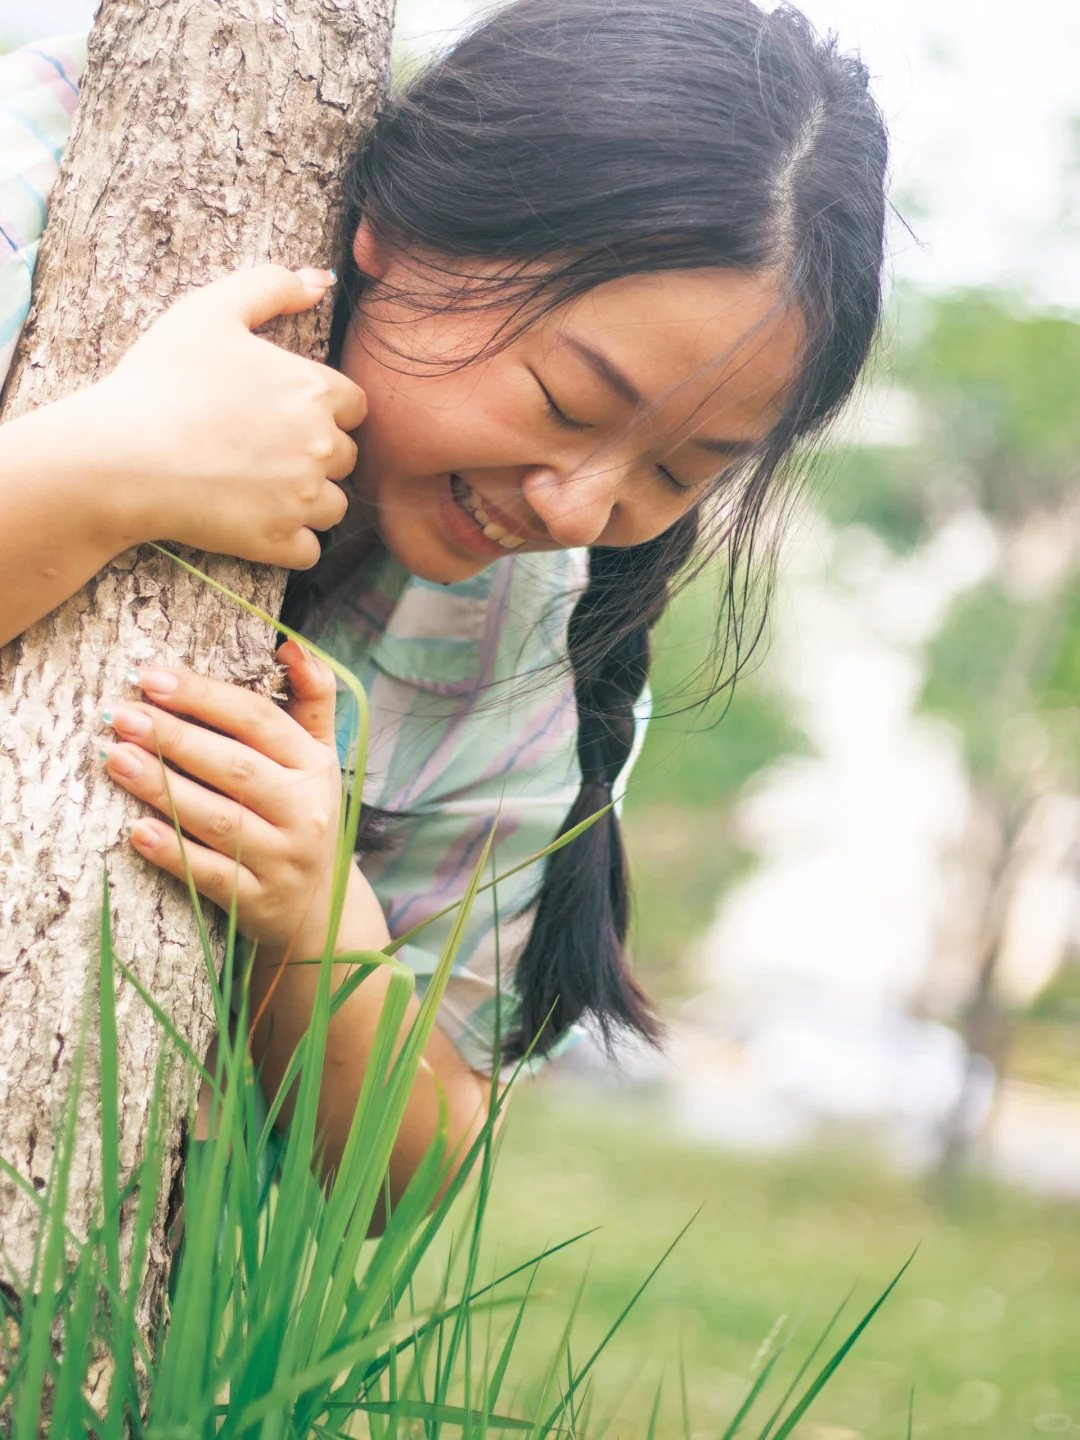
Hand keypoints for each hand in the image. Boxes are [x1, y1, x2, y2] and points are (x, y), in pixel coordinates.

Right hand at [74, 265, 366, 570]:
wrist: (119, 455)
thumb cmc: (159, 380)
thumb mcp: (209, 310)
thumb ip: (270, 286)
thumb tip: (320, 279)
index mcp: (314, 390)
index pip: (356, 406)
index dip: (326, 409)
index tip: (285, 414)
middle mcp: (321, 446)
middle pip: (347, 457)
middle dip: (317, 455)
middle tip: (264, 450)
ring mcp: (302, 499)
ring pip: (334, 507)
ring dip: (309, 501)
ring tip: (261, 489)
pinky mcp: (279, 541)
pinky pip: (310, 550)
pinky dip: (291, 542)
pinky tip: (258, 523)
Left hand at [98, 643, 388, 953]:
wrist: (318, 910)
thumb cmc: (303, 815)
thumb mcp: (319, 757)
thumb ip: (311, 699)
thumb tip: (290, 644)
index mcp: (315, 765)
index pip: (258, 720)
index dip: (204, 697)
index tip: (150, 677)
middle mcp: (305, 810)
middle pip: (234, 767)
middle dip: (174, 738)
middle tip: (121, 715)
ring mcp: (282, 858)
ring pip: (217, 819)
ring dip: (163, 788)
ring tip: (115, 758)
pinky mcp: (258, 901)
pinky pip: (210, 874)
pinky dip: (173, 852)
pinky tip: (135, 831)